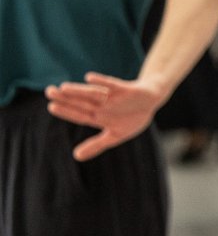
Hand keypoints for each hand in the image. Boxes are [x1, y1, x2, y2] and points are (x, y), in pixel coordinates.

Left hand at [45, 73, 165, 160]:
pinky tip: (89, 78)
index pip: (80, 115)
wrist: (151, 101)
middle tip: (49, 91)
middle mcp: (103, 106)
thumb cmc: (132, 117)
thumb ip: (96, 145)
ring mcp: (113, 97)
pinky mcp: (125, 89)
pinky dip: (102, 81)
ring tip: (64, 87)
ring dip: (79, 91)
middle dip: (66, 98)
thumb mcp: (115, 135)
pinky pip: (112, 85)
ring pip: (93, 93)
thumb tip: (76, 156)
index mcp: (99, 118)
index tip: (51, 106)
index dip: (66, 112)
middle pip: (82, 102)